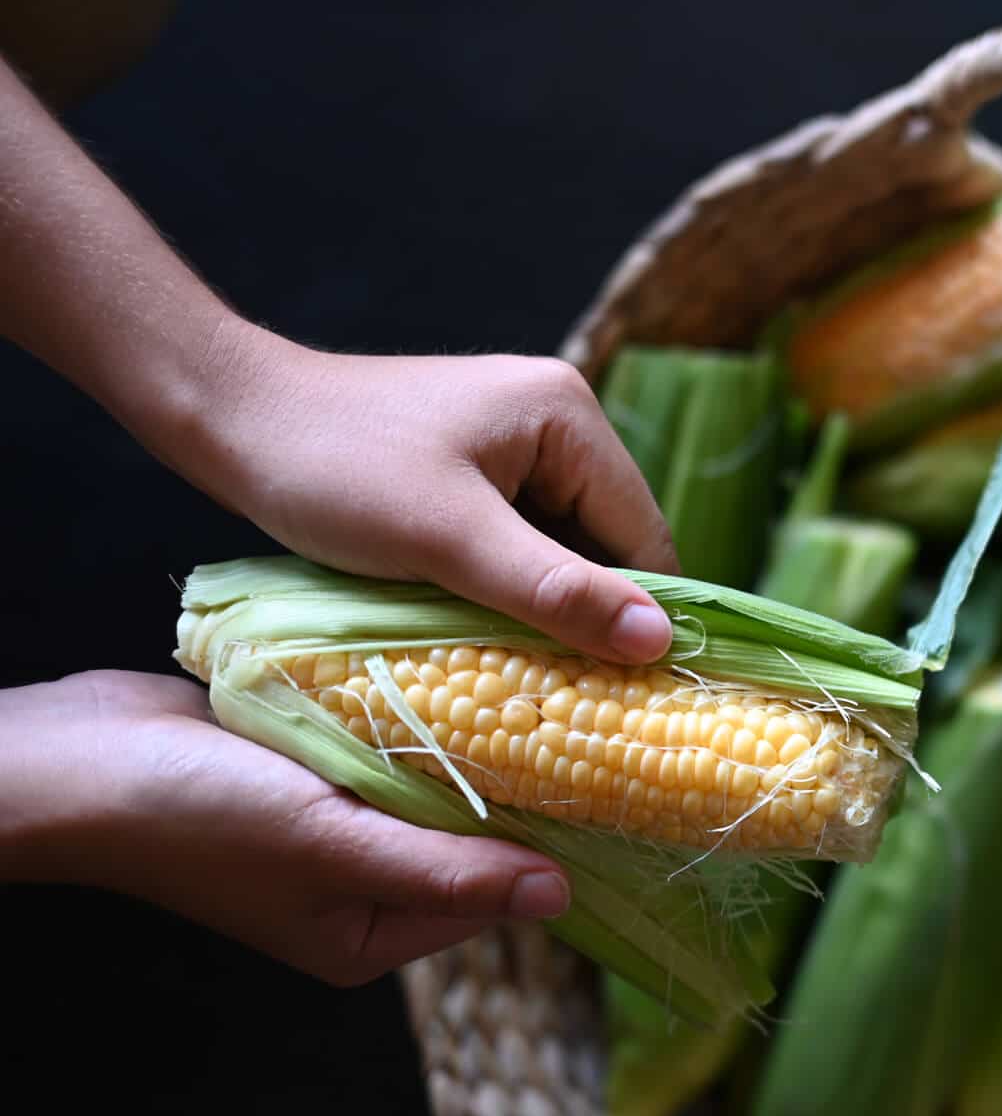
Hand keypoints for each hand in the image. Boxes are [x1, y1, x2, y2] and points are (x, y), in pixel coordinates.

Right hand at [0, 670, 572, 986]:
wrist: (80, 758)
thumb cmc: (200, 817)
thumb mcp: (335, 850)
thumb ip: (446, 872)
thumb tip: (558, 897)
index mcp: (371, 934)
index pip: (493, 891)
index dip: (549, 837)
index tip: (606, 772)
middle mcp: (363, 888)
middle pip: (472, 835)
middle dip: (516, 780)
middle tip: (574, 712)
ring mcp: (339, 826)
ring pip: (437, 782)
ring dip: (472, 738)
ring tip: (532, 683)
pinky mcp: (317, 769)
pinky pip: (393, 745)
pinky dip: (421, 714)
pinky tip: (461, 668)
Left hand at [169, 322, 679, 664]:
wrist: (226, 419)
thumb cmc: (332, 471)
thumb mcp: (449, 542)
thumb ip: (557, 591)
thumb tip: (660, 643)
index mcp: (569, 416)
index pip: (645, 538)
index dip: (640, 619)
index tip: (630, 698)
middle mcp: (558, 419)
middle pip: (608, 546)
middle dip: (588, 616)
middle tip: (574, 699)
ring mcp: (517, 443)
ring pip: (563, 551)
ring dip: (545, 607)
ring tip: (527, 674)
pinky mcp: (477, 468)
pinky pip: (520, 542)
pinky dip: (509, 589)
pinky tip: (486, 632)